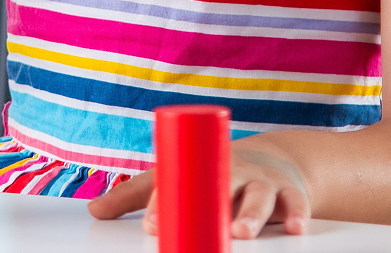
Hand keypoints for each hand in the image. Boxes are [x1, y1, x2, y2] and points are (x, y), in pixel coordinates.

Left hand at [87, 144, 310, 238]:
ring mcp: (262, 181)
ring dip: (251, 214)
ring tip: (241, 232)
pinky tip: (296, 228)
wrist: (272, 159)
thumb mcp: (176, 179)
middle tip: (195, 223)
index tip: (149, 223)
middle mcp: (232, 169)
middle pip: (220, 185)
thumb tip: (93, 212)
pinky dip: (297, 214)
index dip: (163, 203)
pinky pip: (295, 204)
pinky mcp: (290, 194)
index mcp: (200, 164)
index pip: (179, 182)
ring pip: (258, 196)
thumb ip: (135, 197)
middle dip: (211, 206)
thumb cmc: (213, 173)